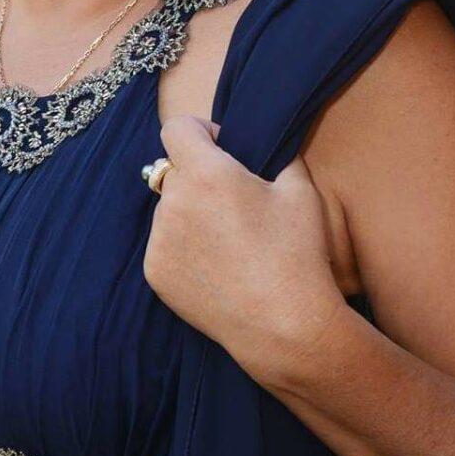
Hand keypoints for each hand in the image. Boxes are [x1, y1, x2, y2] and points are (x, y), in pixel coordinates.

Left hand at [142, 114, 348, 383]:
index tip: (220, 147)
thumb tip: (262, 141)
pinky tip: (217, 267)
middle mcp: (172, 202)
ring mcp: (158, 239)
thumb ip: (276, 154)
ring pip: (169, 209)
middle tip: (234, 203)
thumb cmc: (297, 254)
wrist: (285, 327)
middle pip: (175, 171)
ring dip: (190, 213)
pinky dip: (183, 247)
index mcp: (204, 174)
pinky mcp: (154, 271)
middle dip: (199, 177)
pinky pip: (164, 244)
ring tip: (228, 242)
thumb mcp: (300, 190)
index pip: (177, 128)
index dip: (199, 131)